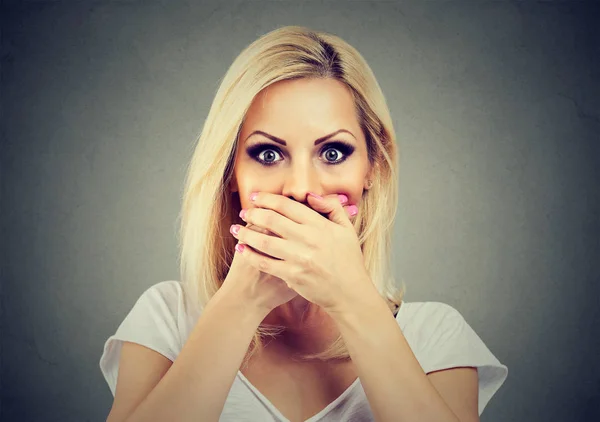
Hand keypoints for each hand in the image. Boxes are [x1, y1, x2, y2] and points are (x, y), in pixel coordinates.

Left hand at [230, 192, 377, 315]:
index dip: (267, 199)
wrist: (350, 293)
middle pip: (272, 220)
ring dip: (246, 233)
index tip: (256, 197)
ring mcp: (300, 258)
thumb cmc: (348, 261)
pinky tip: (241, 249)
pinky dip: (250, 255)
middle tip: (244, 212)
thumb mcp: (347, 230)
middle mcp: (309, 239)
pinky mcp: (293, 276)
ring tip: (236, 229)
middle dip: (253, 213)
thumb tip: (311, 196)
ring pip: (264, 240)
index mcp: (320, 225)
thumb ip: (332, 208)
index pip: (287, 206)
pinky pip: (266, 262)